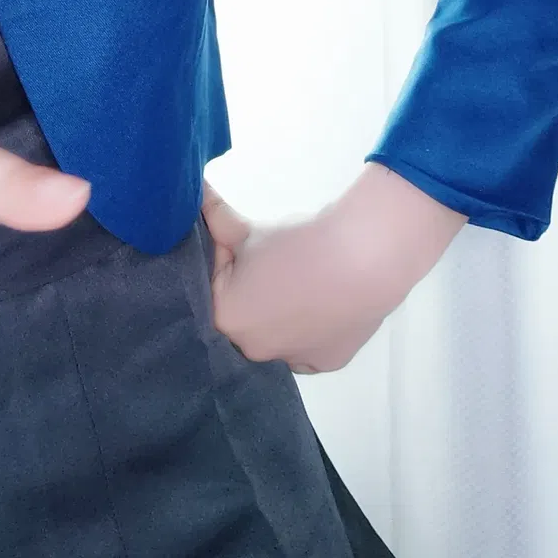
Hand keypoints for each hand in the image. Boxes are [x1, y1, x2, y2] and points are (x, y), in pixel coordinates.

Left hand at [201, 165, 466, 373]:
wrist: (363, 258)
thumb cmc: (298, 242)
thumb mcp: (249, 230)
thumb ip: (216, 218)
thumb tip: (194, 193)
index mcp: (226, 318)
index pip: (213, 287)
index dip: (227, 264)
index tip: (246, 248)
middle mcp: (252, 350)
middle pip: (241, 316)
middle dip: (249, 293)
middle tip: (272, 267)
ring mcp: (290, 361)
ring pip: (272, 335)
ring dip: (277, 314)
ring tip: (298, 283)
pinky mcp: (324, 364)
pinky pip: (304, 346)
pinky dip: (307, 327)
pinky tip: (318, 304)